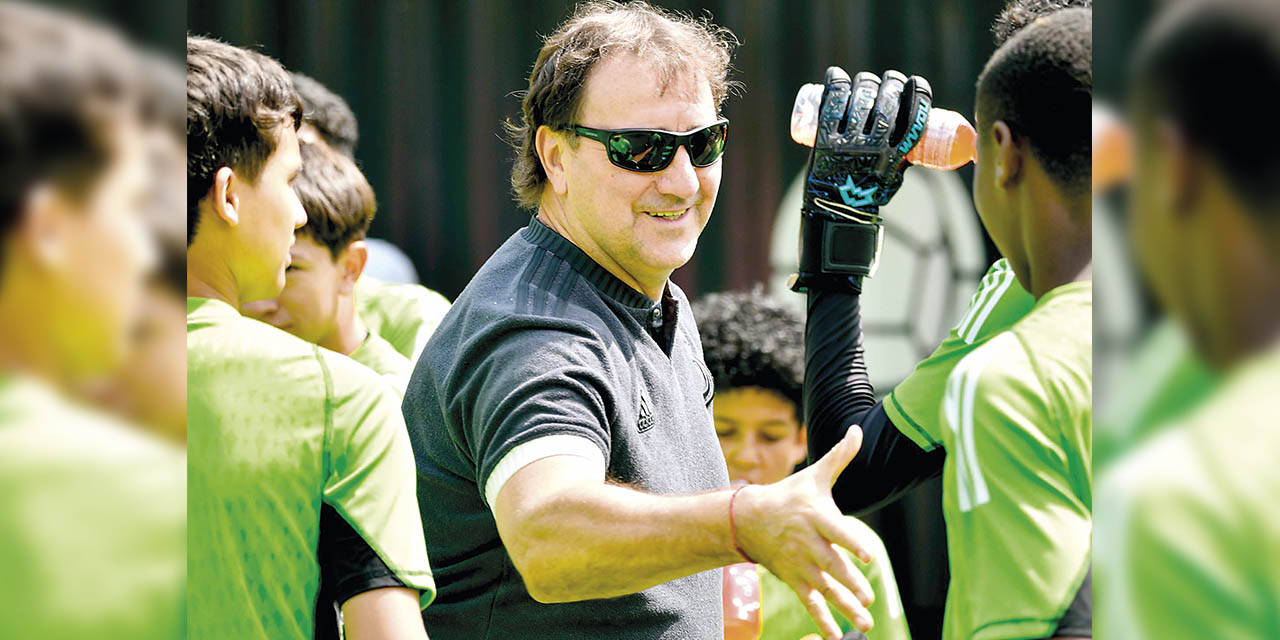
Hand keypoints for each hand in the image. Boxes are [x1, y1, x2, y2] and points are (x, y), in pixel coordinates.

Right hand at [734, 427, 876, 639]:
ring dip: (843, 607)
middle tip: (868, 597)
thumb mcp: (814, 475)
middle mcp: (809, 543)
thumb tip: (859, 429)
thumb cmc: (789, 495)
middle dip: (850, 584)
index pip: (838, 531)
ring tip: (865, 621)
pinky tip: (837, 636)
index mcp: (817, 517)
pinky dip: (822, 620)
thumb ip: (840, 456)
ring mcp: (801, 564)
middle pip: (832, 566)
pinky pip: (810, 602)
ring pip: (825, 589)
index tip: (869, 556)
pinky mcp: (795, 579)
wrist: (749, 519)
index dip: (853, 543)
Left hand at [793, 66, 931, 292]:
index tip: (914, 82)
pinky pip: (831, 105)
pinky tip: (835, 74)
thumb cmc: (866, 197)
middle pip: (887, 100)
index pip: (914, 113)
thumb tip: (912, 131)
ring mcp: (849, 143)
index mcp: (897, 156)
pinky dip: (834, 84)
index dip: (918, 91)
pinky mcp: (826, 141)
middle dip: (890, 82)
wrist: (836, 215)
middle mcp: (876, 147)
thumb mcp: (894, 177)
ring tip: (864, 81)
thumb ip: (902, 155)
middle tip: (886, 81)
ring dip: (865, 81)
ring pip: (861, 98)